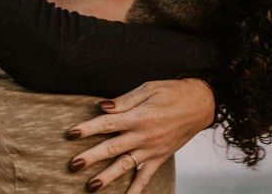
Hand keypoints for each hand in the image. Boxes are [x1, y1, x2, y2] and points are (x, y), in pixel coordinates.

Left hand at [67, 79, 214, 192]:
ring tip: (92, 186)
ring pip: (125, 165)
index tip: (71, 134)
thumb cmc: (173, 92)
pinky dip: (136, 189)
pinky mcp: (160, 157)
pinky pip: (146, 175)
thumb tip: (102, 106)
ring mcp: (152, 149)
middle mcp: (143, 136)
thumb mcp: (148, 89)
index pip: (107, 124)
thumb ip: (124, 101)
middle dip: (91, 157)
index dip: (87, 129)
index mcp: (138, 116)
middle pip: (112, 148)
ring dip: (108, 177)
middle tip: (73, 165)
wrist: (201, 104)